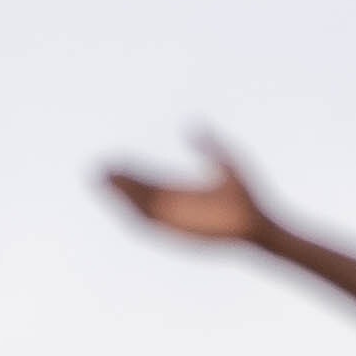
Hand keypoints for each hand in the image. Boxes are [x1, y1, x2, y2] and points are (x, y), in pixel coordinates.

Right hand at [98, 131, 281, 252]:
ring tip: (103, 181)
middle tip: (99, 169)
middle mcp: (174, 206)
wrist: (257, 222)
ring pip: (139, 207)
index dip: (130, 171)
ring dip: (120, 196)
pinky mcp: (177, 230)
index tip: (114, 160)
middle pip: (139, 193)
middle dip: (118, 183)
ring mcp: (174, 219)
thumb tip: (190, 125)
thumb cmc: (247, 195)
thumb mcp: (226, 160)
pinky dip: (132, 210)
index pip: (149, 180)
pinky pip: (149, 222)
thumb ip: (208, 144)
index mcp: (183, 190)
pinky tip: (121, 199)